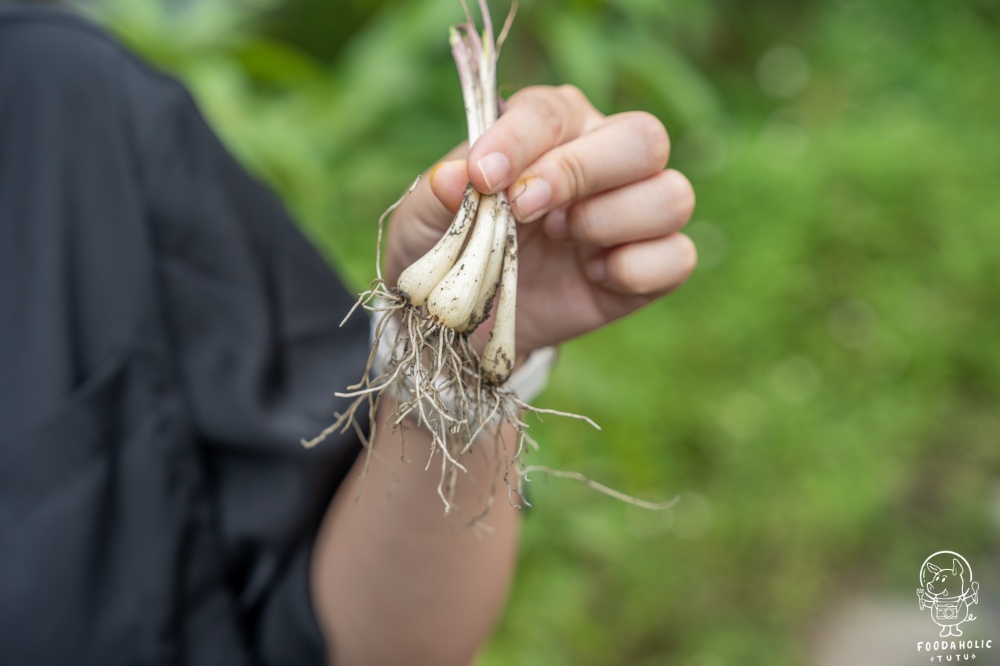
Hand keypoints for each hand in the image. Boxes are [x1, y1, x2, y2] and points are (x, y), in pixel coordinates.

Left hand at [385, 85, 695, 355]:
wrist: (467, 320)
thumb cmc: (449, 248)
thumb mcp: (423, 221)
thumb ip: (438, 193)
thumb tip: (457, 177)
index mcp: (552, 128)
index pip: (553, 111)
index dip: (520, 140)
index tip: (483, 176)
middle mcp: (606, 158)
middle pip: (642, 137)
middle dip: (581, 172)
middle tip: (524, 210)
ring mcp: (636, 213)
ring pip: (671, 195)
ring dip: (609, 221)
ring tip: (560, 240)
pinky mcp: (650, 266)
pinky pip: (678, 257)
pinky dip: (635, 269)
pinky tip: (591, 275)